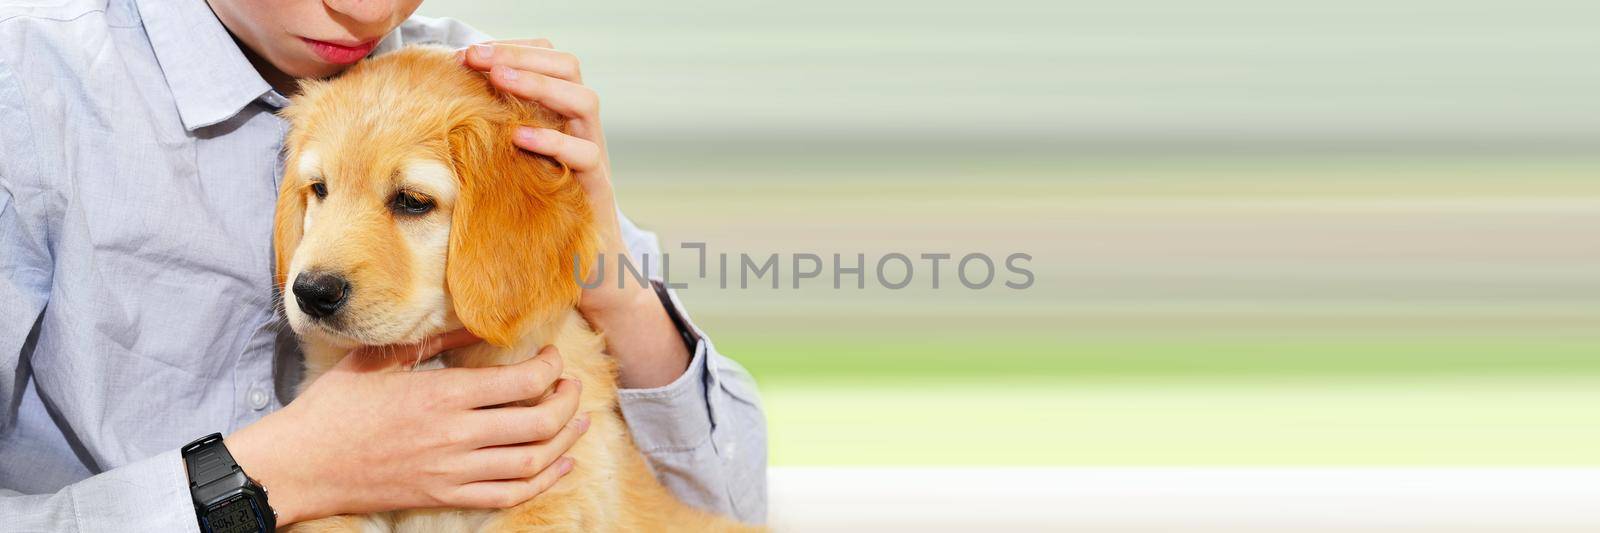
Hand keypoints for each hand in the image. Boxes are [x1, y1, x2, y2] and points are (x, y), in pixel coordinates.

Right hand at [227, 331, 588, 524]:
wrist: (301, 465)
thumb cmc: (334, 408)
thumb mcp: (380, 360)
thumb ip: (433, 340)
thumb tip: (474, 320)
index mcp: (441, 394)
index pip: (523, 381)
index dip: (550, 366)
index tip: (551, 354)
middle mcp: (454, 436)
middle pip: (539, 421)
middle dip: (568, 400)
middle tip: (571, 384)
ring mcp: (452, 472)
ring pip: (533, 461)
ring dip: (566, 439)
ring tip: (578, 420)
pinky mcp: (445, 496)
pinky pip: (510, 495)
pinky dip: (545, 480)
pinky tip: (561, 464)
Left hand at [462, 40, 690, 387]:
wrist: (585, 275)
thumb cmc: (537, 223)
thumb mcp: (510, 173)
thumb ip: (492, 142)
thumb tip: (437, 120)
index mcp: (559, 120)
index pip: (550, 62)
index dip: (515, 49)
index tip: (469, 53)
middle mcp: (579, 132)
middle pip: (569, 69)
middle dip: (521, 56)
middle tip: (478, 57)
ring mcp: (592, 160)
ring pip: (584, 102)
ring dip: (540, 85)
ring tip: (500, 80)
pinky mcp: (596, 193)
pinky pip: (586, 156)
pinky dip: (553, 141)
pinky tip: (519, 137)